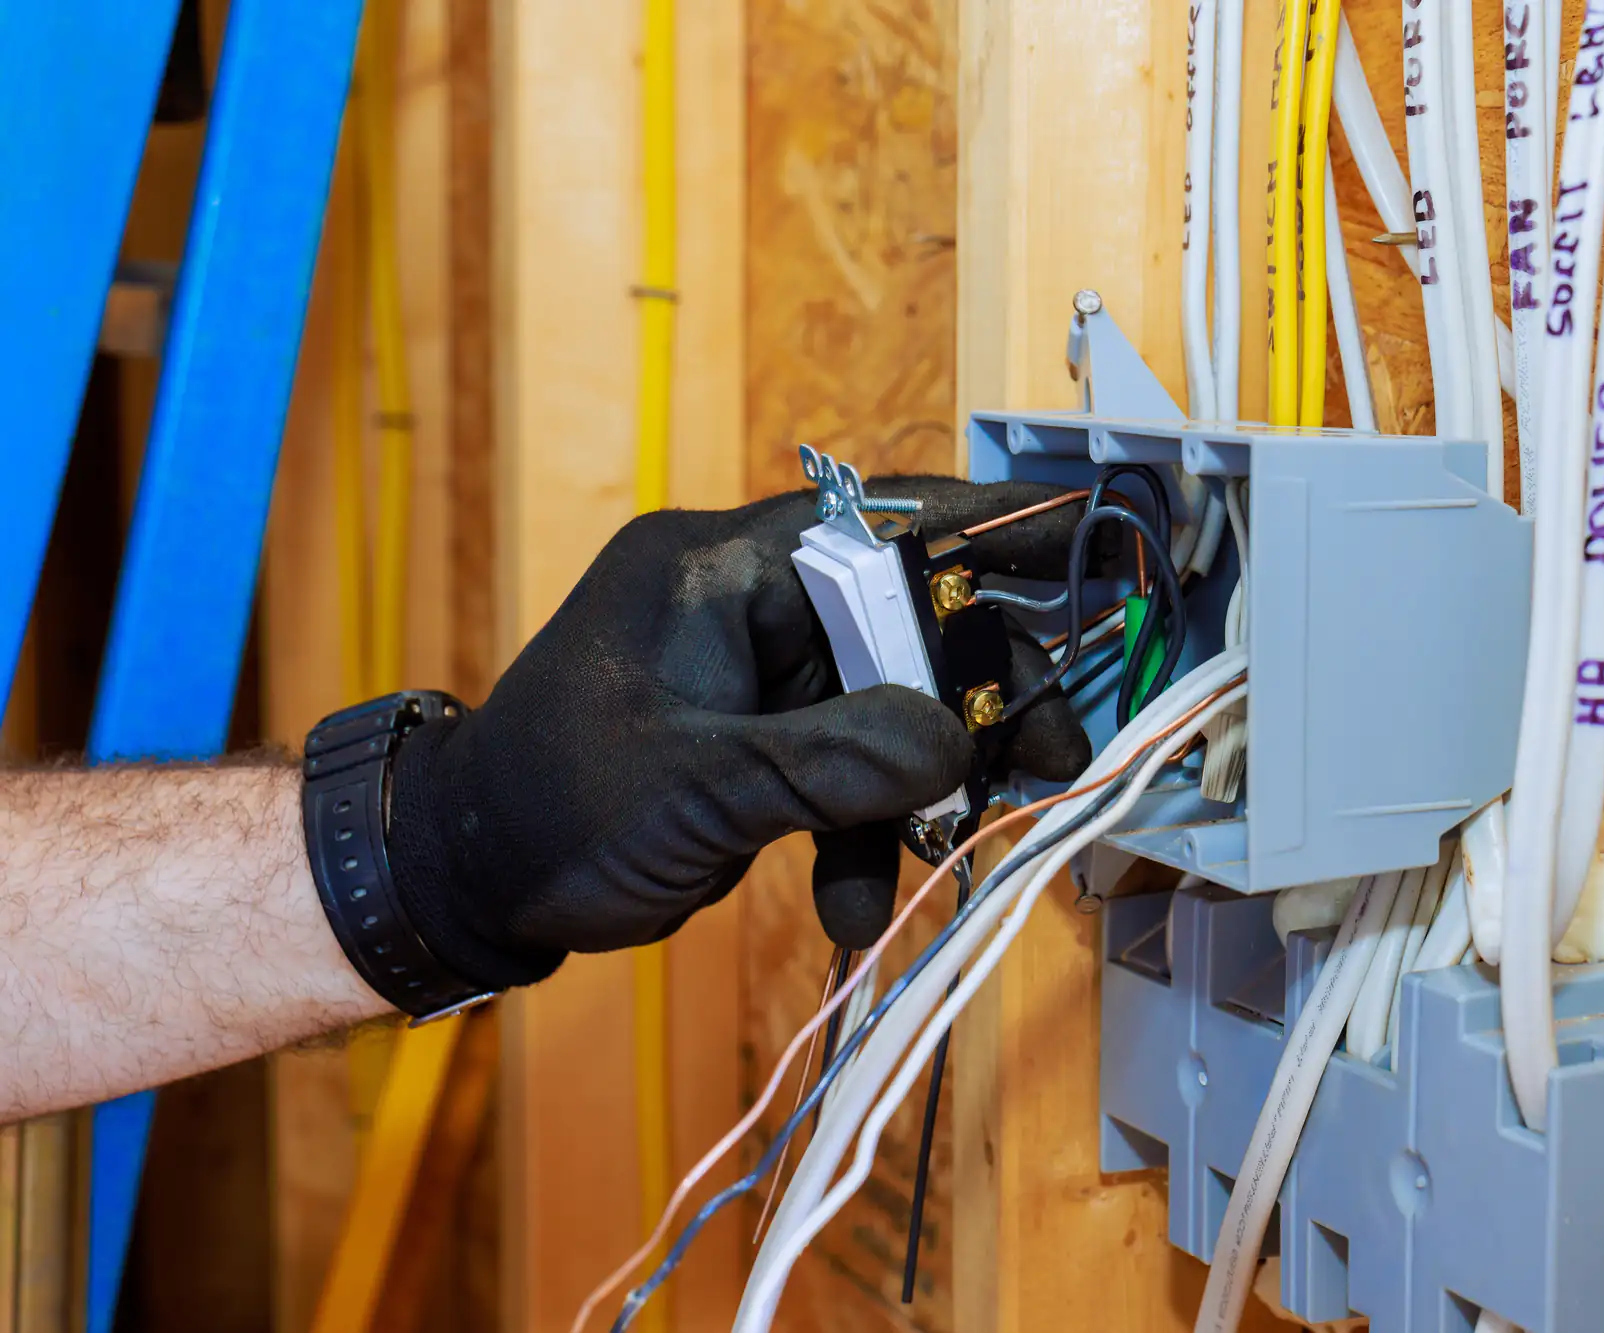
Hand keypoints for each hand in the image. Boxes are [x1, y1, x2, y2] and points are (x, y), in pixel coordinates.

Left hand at [382, 478, 1093, 990]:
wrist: (469, 883)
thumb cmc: (551, 808)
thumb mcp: (700, 786)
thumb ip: (835, 761)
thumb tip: (957, 742)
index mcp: (719, 569)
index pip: (877, 520)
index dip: (986, 524)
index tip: (1080, 532)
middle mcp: (746, 605)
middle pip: (905, 623)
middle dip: (976, 698)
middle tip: (1050, 755)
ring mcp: (755, 678)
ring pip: (887, 707)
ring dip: (923, 789)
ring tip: (960, 853)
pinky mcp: (759, 744)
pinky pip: (847, 770)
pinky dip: (865, 834)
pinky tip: (856, 907)